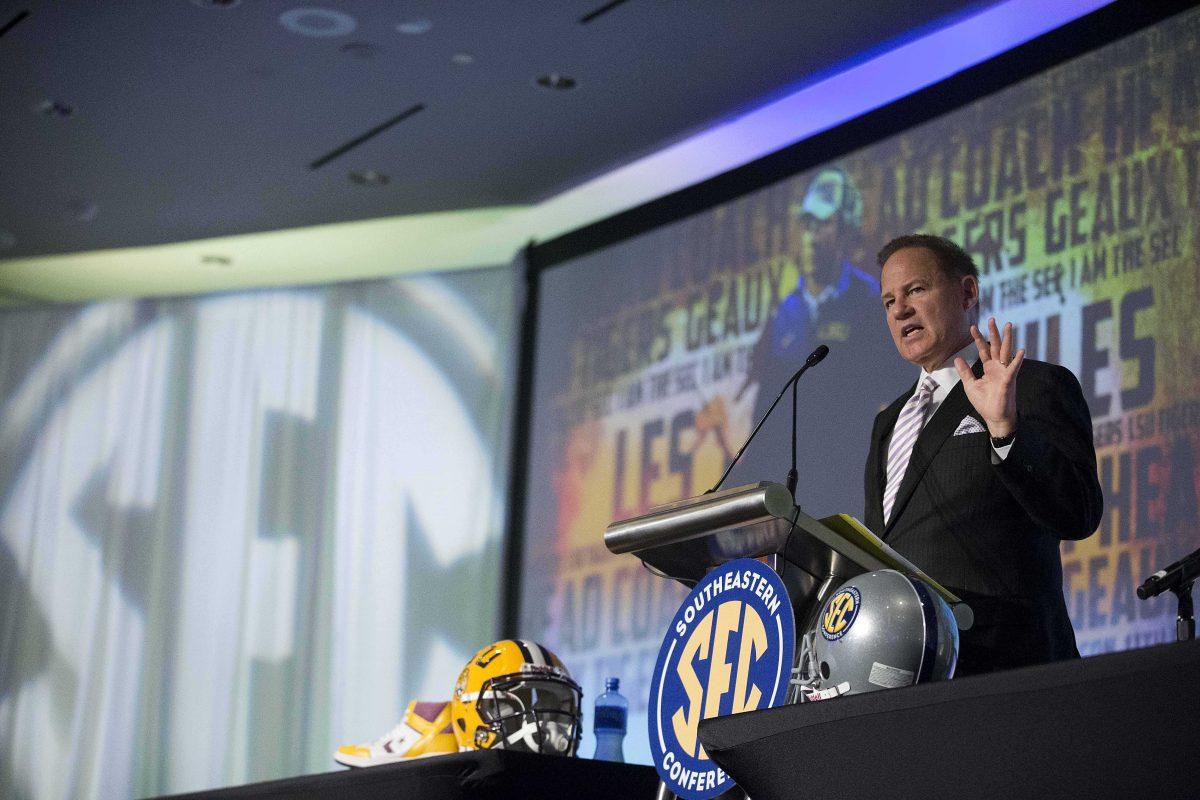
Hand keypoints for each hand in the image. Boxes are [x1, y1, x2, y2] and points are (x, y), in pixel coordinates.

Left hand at [954, 317, 1023, 437]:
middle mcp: (998, 368)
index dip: (979, 339)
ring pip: (1006, 352)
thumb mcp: (970, 385)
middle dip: (993, 333)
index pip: (984, 350)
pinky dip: (1017, 360)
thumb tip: (957, 358)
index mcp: (989, 368)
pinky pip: (1013, 369)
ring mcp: (1004, 373)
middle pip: (996, 346)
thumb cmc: (984, 402)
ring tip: (1008, 325)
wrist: (994, 417)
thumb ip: (965, 371)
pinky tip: (1021, 350)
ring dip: (1007, 339)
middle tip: (991, 319)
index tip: (972, 327)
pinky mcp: (1008, 381)